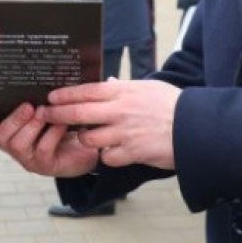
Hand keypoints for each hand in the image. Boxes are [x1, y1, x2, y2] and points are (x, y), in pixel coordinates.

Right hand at [0, 103, 98, 177]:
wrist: (86, 145)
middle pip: (0, 138)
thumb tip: (29, 80)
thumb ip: (34, 101)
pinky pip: (43, 149)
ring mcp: (29, 159)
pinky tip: (61, 123)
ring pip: (18, 145)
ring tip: (44, 112)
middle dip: (13, 120)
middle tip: (28, 106)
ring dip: (31, 126)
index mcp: (11, 134)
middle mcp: (15, 149)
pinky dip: (52, 133)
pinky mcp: (46, 166)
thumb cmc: (62, 125)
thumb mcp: (45, 110)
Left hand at [40, 79, 181, 169]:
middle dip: (57, 114)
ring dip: (85, 139)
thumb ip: (125, 88)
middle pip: (79, 113)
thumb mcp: (149, 88)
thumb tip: (110, 84)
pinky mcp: (132, 153)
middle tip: (44, 115)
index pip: (87, 91)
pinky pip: (108, 158)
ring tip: (88, 138)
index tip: (51, 96)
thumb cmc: (173, 105)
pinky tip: (113, 152)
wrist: (197, 127)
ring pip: (89, 139)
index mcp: (124, 93)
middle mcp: (120, 112)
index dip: (66, 94)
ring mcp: (124, 133)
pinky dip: (107, 157)